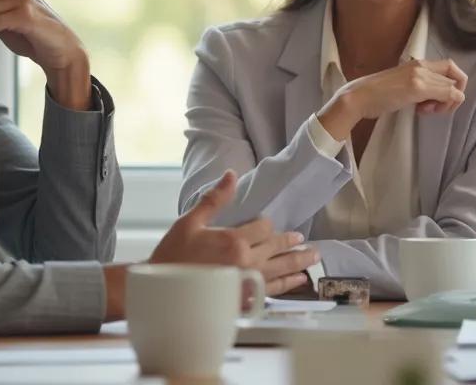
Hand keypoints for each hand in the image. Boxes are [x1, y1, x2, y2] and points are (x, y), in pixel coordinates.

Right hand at [151, 171, 316, 294]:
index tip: (268, 227)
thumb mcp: (190, 222)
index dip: (266, 226)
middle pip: (276, 248)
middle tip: (306, 242)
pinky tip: (297, 281)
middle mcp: (245, 262)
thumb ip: (215, 199)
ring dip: (298, 263)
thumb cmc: (172, 256)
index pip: (262, 228)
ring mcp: (247, 282)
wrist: (162, 291)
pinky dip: (287, 284)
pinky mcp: (245, 299)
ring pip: (280, 270)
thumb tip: (231, 175)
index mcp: (233, 241)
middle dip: (292, 243)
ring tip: (313, 258)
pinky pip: (272, 290)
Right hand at [317, 58, 468, 139]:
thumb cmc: (377, 94)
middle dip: (453, 95)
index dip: (451, 84)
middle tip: (436, 108)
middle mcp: (422, 65)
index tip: (437, 99)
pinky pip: (448, 94)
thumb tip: (437, 96)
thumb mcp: (404, 84)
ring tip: (427, 110)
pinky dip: (444, 107)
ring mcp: (420, 75)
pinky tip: (423, 111)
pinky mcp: (417, 87)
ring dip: (447, 104)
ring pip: (454, 88)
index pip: (450, 67)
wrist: (359, 97)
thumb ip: (420, 84)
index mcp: (418, 63)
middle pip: (456, 76)